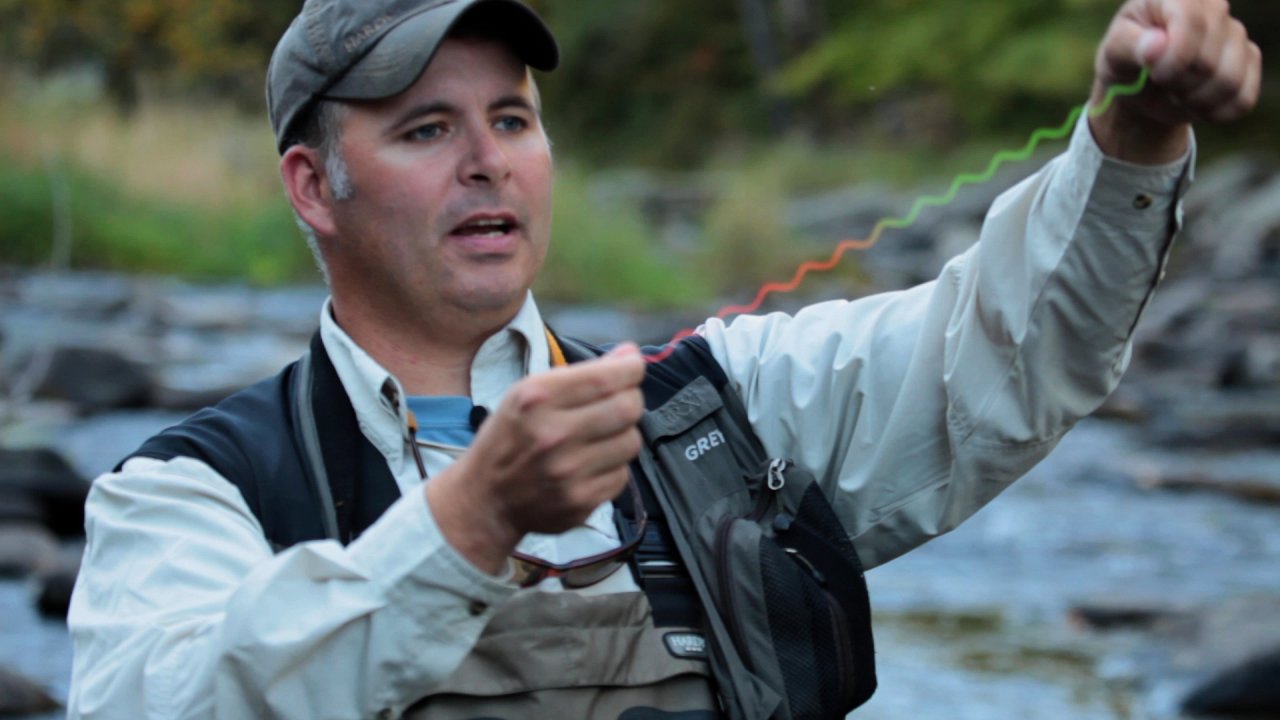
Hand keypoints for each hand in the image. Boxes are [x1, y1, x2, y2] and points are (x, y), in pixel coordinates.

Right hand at [426, 343, 645, 573]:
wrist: (484, 499)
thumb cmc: (508, 438)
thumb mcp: (527, 394)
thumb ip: (580, 374)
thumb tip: (629, 355)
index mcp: (537, 399)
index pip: (606, 378)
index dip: (631, 368)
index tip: (632, 366)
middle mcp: (554, 435)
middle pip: (628, 408)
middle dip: (631, 398)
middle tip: (620, 400)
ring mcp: (569, 472)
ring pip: (631, 441)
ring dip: (622, 434)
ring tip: (598, 436)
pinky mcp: (582, 501)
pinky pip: (622, 474)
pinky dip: (612, 466)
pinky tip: (589, 464)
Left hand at [1089, 0, 1261, 163]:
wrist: (1142, 86)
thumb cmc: (1126, 62)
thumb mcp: (1114, 55)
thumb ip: (1129, 45)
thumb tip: (1157, 45)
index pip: (1191, 21)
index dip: (1175, 57)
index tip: (1155, 75)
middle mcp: (1214, 8)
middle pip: (1208, 61)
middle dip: (1178, 84)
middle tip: (1160, 83)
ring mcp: (1236, 34)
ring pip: (1229, 81)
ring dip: (1195, 102)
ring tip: (1175, 94)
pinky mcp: (1249, 61)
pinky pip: (1242, 99)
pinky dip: (1213, 113)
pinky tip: (1194, 103)